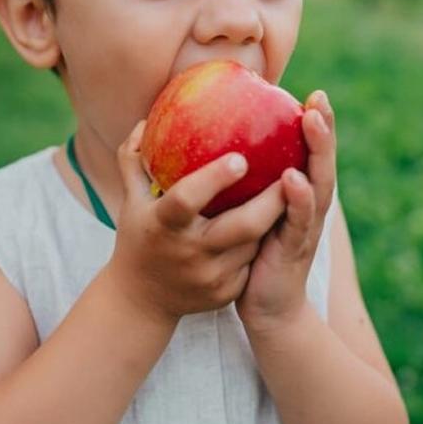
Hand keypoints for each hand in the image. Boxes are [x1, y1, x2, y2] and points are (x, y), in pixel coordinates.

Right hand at [104, 119, 289, 325]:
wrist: (140, 301)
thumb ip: (134, 160)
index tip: (241, 157)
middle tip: (291, 169)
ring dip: (272, 218)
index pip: (186, 199)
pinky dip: (263, 241)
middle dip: (271, 199)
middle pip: (242, 226)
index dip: (213, 179)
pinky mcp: (226, 293)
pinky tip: (277, 221)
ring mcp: (210, 277)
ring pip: (255, 243)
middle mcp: (189, 253)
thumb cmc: (138, 238)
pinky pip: (253, 260)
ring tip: (291, 189)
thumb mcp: (131, 201)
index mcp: (162, 225)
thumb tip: (145, 122)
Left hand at [237, 90, 336, 333]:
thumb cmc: (252, 255)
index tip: (313, 92)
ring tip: (311, 122)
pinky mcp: (295, 251)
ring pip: (317, 186)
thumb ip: (248, 183)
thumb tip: (219, 144)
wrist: (266, 309)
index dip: (315, 124)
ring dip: (316, 153)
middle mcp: (309, 208)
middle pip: (322, 162)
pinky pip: (297, 221)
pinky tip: (292, 179)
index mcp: (299, 196)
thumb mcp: (251, 212)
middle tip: (318, 99)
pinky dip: (298, 199)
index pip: (310, 154)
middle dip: (323, 130)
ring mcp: (305, 229)